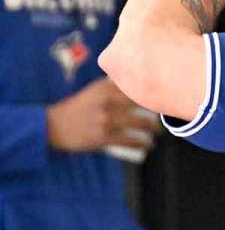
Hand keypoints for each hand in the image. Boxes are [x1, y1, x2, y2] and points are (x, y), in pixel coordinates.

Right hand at [46, 77, 162, 152]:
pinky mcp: (103, 136)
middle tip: (166, 114)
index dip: (155, 90)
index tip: (167, 94)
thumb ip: (115, 88)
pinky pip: (130, 140)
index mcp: (104, 87)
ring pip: (139, 123)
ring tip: (158, 131)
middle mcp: (106, 101)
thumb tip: (143, 86)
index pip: (137, 85)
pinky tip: (149, 144)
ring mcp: (105, 119)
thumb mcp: (94, 92)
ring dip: (153, 128)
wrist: (52, 127)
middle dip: (158, 110)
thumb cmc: (78, 109)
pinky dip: (142, 143)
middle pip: (143, 103)